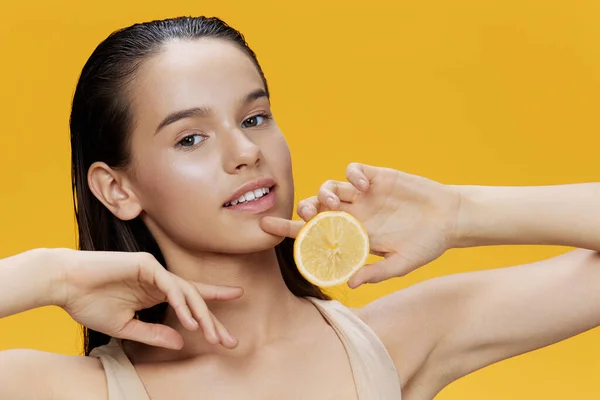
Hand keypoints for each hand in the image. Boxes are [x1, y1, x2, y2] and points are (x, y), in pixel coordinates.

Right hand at [55, 249, 242, 349]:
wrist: (63, 285)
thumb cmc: (89, 303)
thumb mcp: (126, 327)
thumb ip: (153, 334)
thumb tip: (181, 344)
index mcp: (154, 293)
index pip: (188, 303)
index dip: (208, 314)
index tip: (226, 331)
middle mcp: (159, 280)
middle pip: (194, 299)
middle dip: (212, 320)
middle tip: (229, 340)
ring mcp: (154, 270)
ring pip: (187, 291)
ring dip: (200, 314)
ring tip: (212, 335)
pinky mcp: (146, 263)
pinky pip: (170, 284)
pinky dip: (181, 302)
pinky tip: (189, 320)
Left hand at [261, 163, 461, 287]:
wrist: (450, 218)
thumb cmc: (427, 244)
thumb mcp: (403, 263)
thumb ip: (378, 272)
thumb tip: (351, 284)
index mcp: (354, 236)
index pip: (314, 232)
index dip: (289, 229)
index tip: (266, 227)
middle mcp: (354, 214)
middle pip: (316, 207)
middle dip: (306, 208)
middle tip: (311, 214)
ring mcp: (364, 195)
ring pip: (330, 187)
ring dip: (325, 192)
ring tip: (337, 203)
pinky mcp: (377, 177)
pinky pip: (354, 171)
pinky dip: (353, 175)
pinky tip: (366, 185)